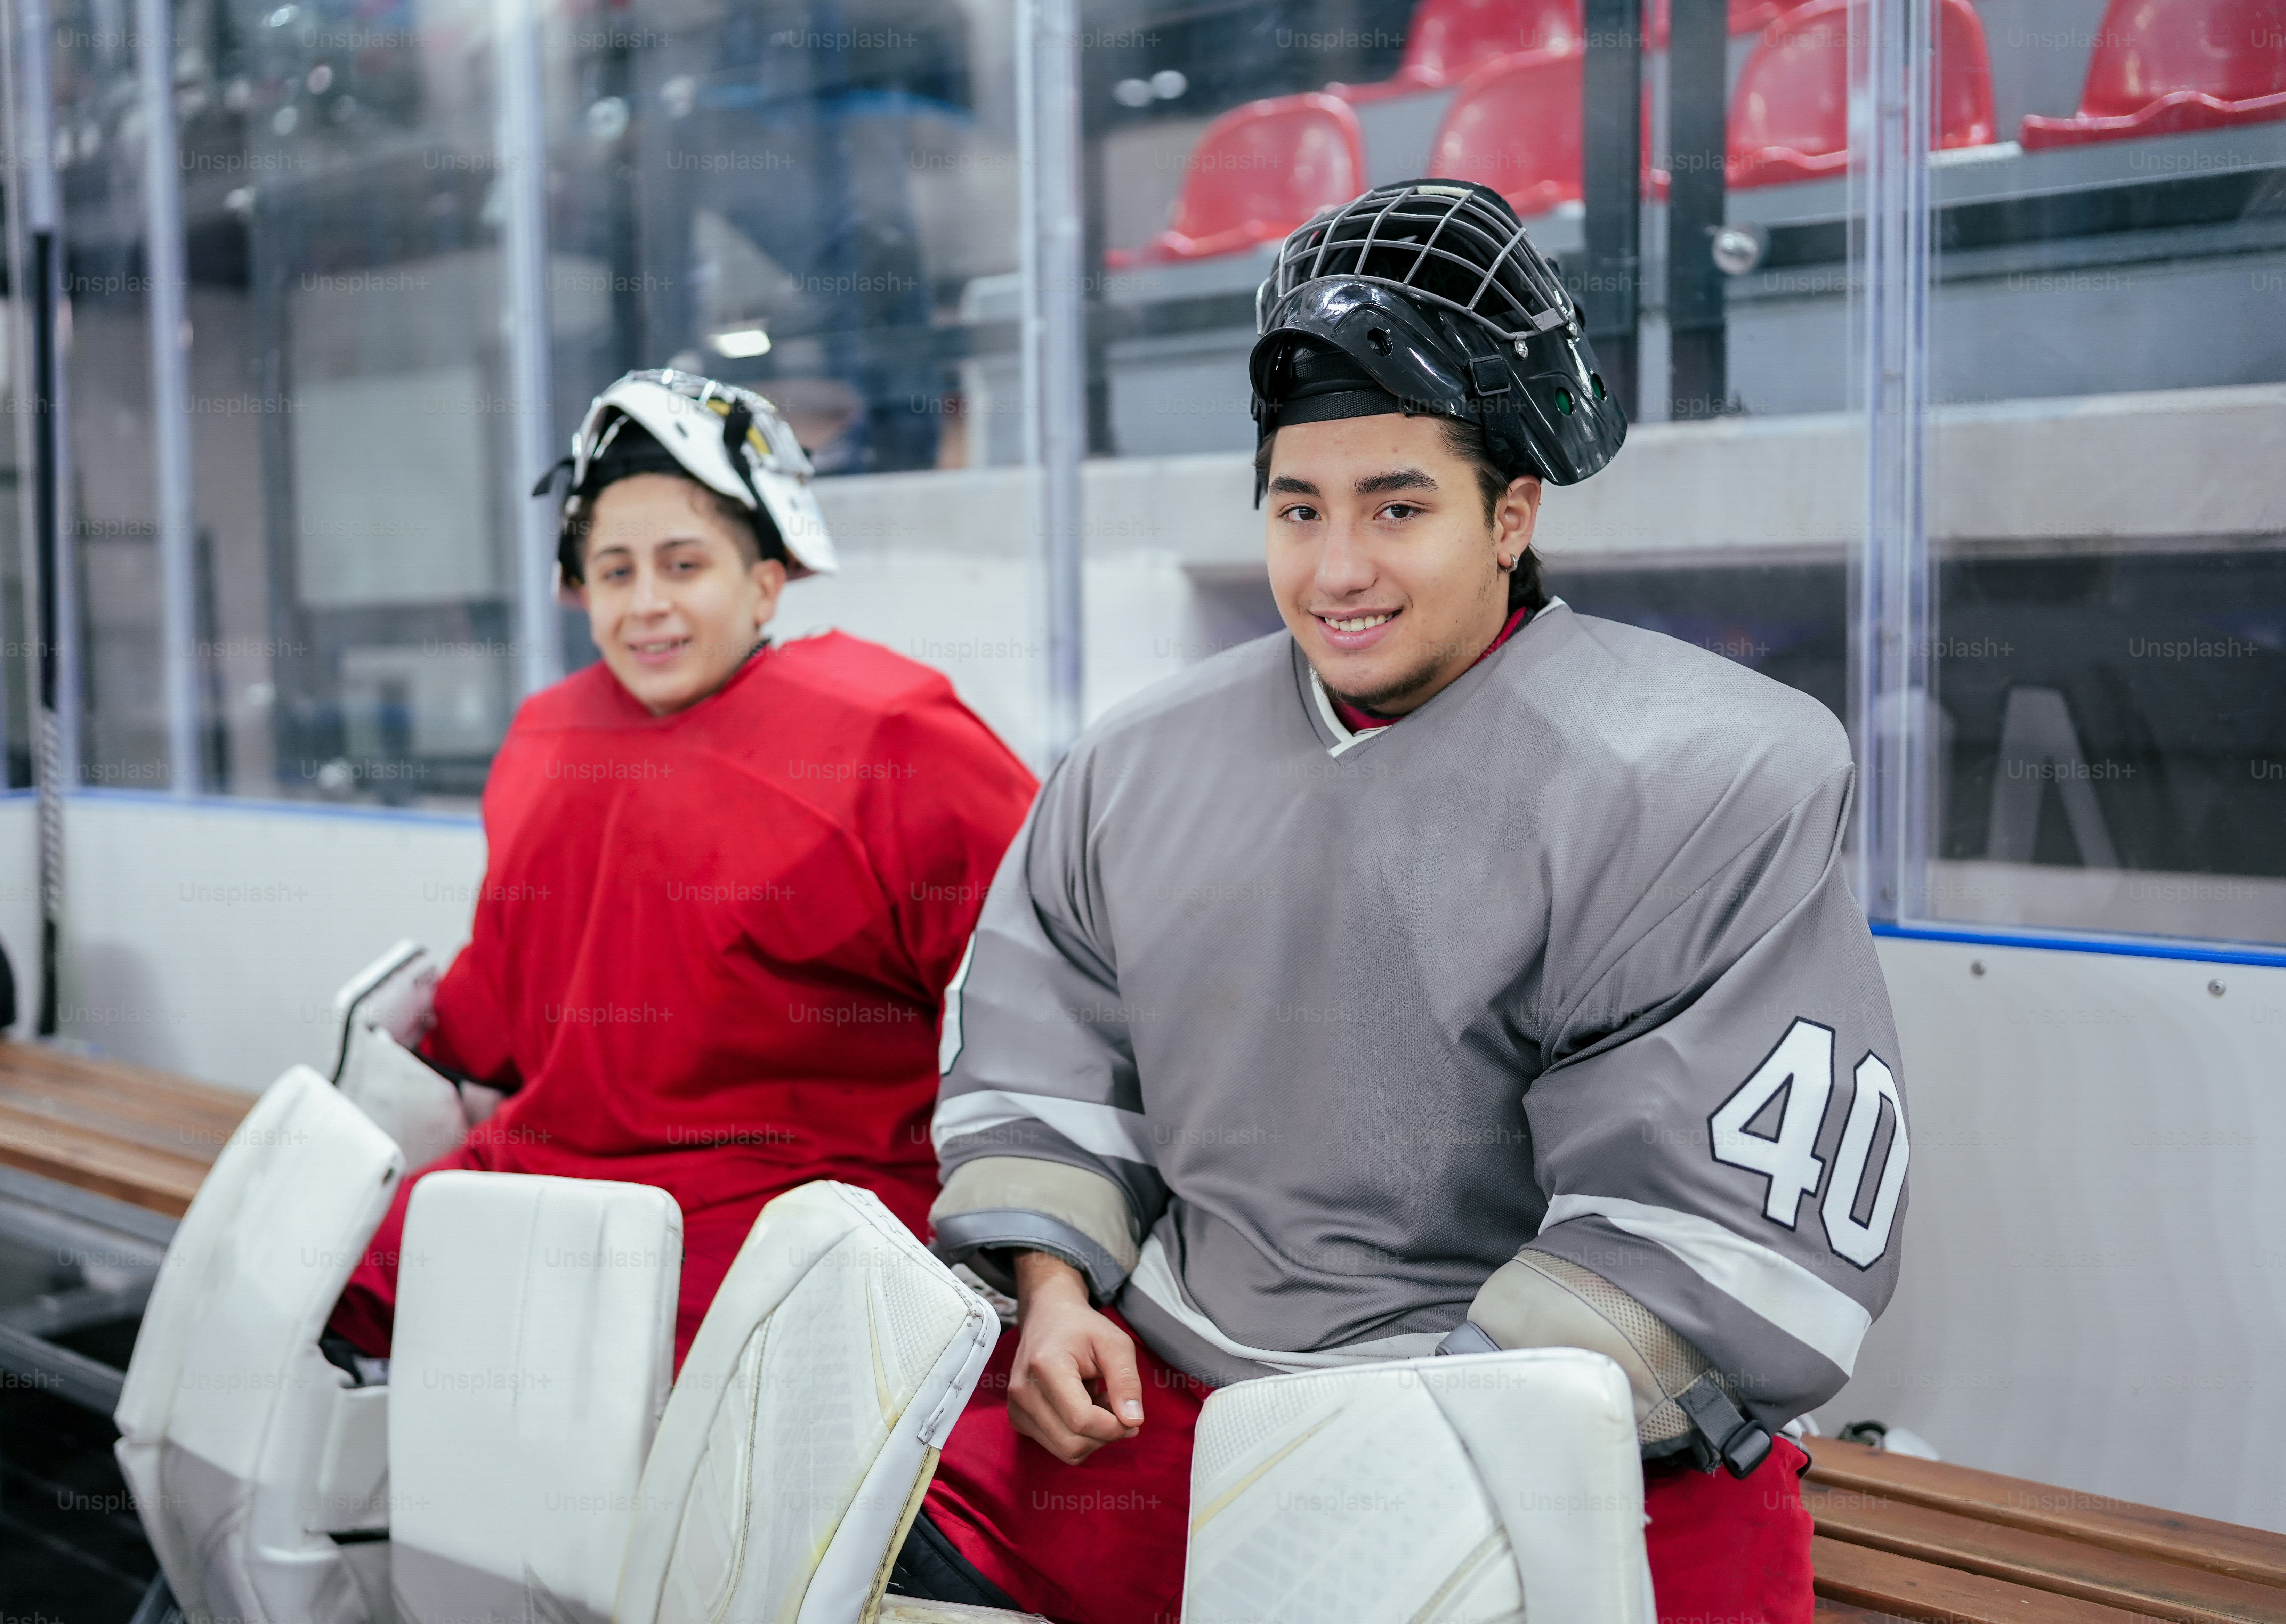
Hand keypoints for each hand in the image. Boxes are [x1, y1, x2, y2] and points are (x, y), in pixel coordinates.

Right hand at [1006, 1250, 1144, 1463]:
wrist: (1048, 1317)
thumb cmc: (1084, 1328)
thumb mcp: (1115, 1344)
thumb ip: (1127, 1381)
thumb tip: (1133, 1422)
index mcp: (1046, 1366)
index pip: (1082, 1420)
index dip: (1114, 1427)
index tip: (1131, 1416)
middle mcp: (1023, 1391)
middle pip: (1073, 1443)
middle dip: (1105, 1435)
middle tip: (1117, 1407)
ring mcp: (1016, 1407)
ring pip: (1066, 1451)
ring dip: (1093, 1437)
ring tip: (1099, 1404)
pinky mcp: (1018, 1419)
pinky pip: (1057, 1447)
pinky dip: (1078, 1437)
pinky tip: (1083, 1408)